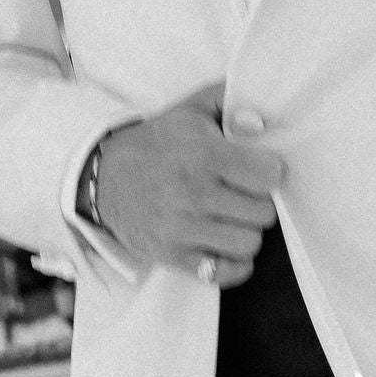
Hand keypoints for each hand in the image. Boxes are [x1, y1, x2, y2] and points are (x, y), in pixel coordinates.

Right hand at [96, 94, 282, 286]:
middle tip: (245, 194)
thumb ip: (232, 104)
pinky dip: (233, 263)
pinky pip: (222, 272)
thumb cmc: (157, 143)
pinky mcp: (170, 256)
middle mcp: (192, 194)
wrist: (103, 178)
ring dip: (246, 231)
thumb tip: (263, 121)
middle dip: (259, 202)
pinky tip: (226, 244)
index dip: (272, 171)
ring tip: (233, 217)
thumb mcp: (191, 110)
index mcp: (202, 155)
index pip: (269, 176)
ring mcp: (180, 229)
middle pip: (263, 213)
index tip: (261, 169)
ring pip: (248, 244)